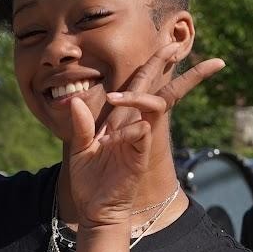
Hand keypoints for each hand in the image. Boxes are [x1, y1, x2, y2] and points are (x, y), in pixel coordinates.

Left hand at [63, 47, 223, 228]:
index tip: (166, 44)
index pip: (138, 85)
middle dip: (166, 63)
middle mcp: (133, 124)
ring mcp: (139, 138)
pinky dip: (129, 129)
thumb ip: (80, 125)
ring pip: (154, 105)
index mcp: (120, 119)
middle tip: (177, 42)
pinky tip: (112, 139)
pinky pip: (142, 131)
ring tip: (117, 97)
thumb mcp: (79, 148)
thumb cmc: (89, 180)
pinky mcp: (140, 155)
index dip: (151, 64)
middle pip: (156, 86)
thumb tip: (75, 99)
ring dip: (137, 97)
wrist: (95, 209)